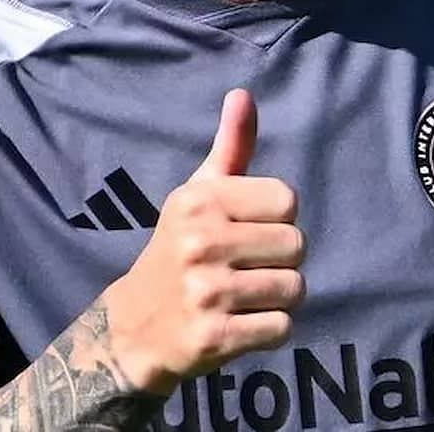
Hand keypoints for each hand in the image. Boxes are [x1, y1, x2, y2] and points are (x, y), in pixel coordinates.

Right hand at [100, 89, 303, 394]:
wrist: (135, 326)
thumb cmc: (179, 249)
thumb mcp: (198, 195)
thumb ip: (230, 147)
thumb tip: (243, 94)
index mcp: (199, 200)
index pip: (288, 200)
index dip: (276, 219)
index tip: (247, 231)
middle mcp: (200, 242)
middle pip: (297, 246)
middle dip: (282, 261)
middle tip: (246, 269)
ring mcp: (206, 292)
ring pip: (294, 289)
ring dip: (278, 298)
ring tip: (244, 297)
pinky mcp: (215, 338)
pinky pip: (282, 328)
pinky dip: (269, 330)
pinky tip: (239, 324)